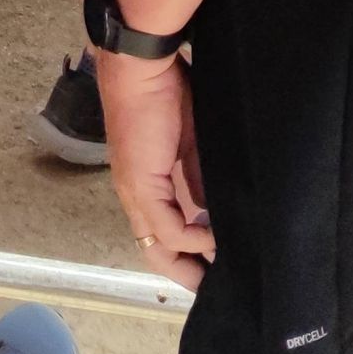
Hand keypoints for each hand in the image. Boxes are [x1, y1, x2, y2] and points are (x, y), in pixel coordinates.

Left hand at [97, 50, 210, 287]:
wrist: (140, 67)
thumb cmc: (163, 93)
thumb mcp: (186, 144)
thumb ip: (195, 178)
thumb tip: (210, 208)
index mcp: (143, 183)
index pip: (160, 234)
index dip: (183, 254)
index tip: (211, 267)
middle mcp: (134, 195)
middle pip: (155, 251)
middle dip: (185, 272)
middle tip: (215, 286)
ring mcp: (135, 193)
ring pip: (157, 247)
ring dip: (188, 262)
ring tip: (218, 272)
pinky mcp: (142, 185)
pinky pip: (167, 228)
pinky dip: (192, 239)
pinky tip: (214, 239)